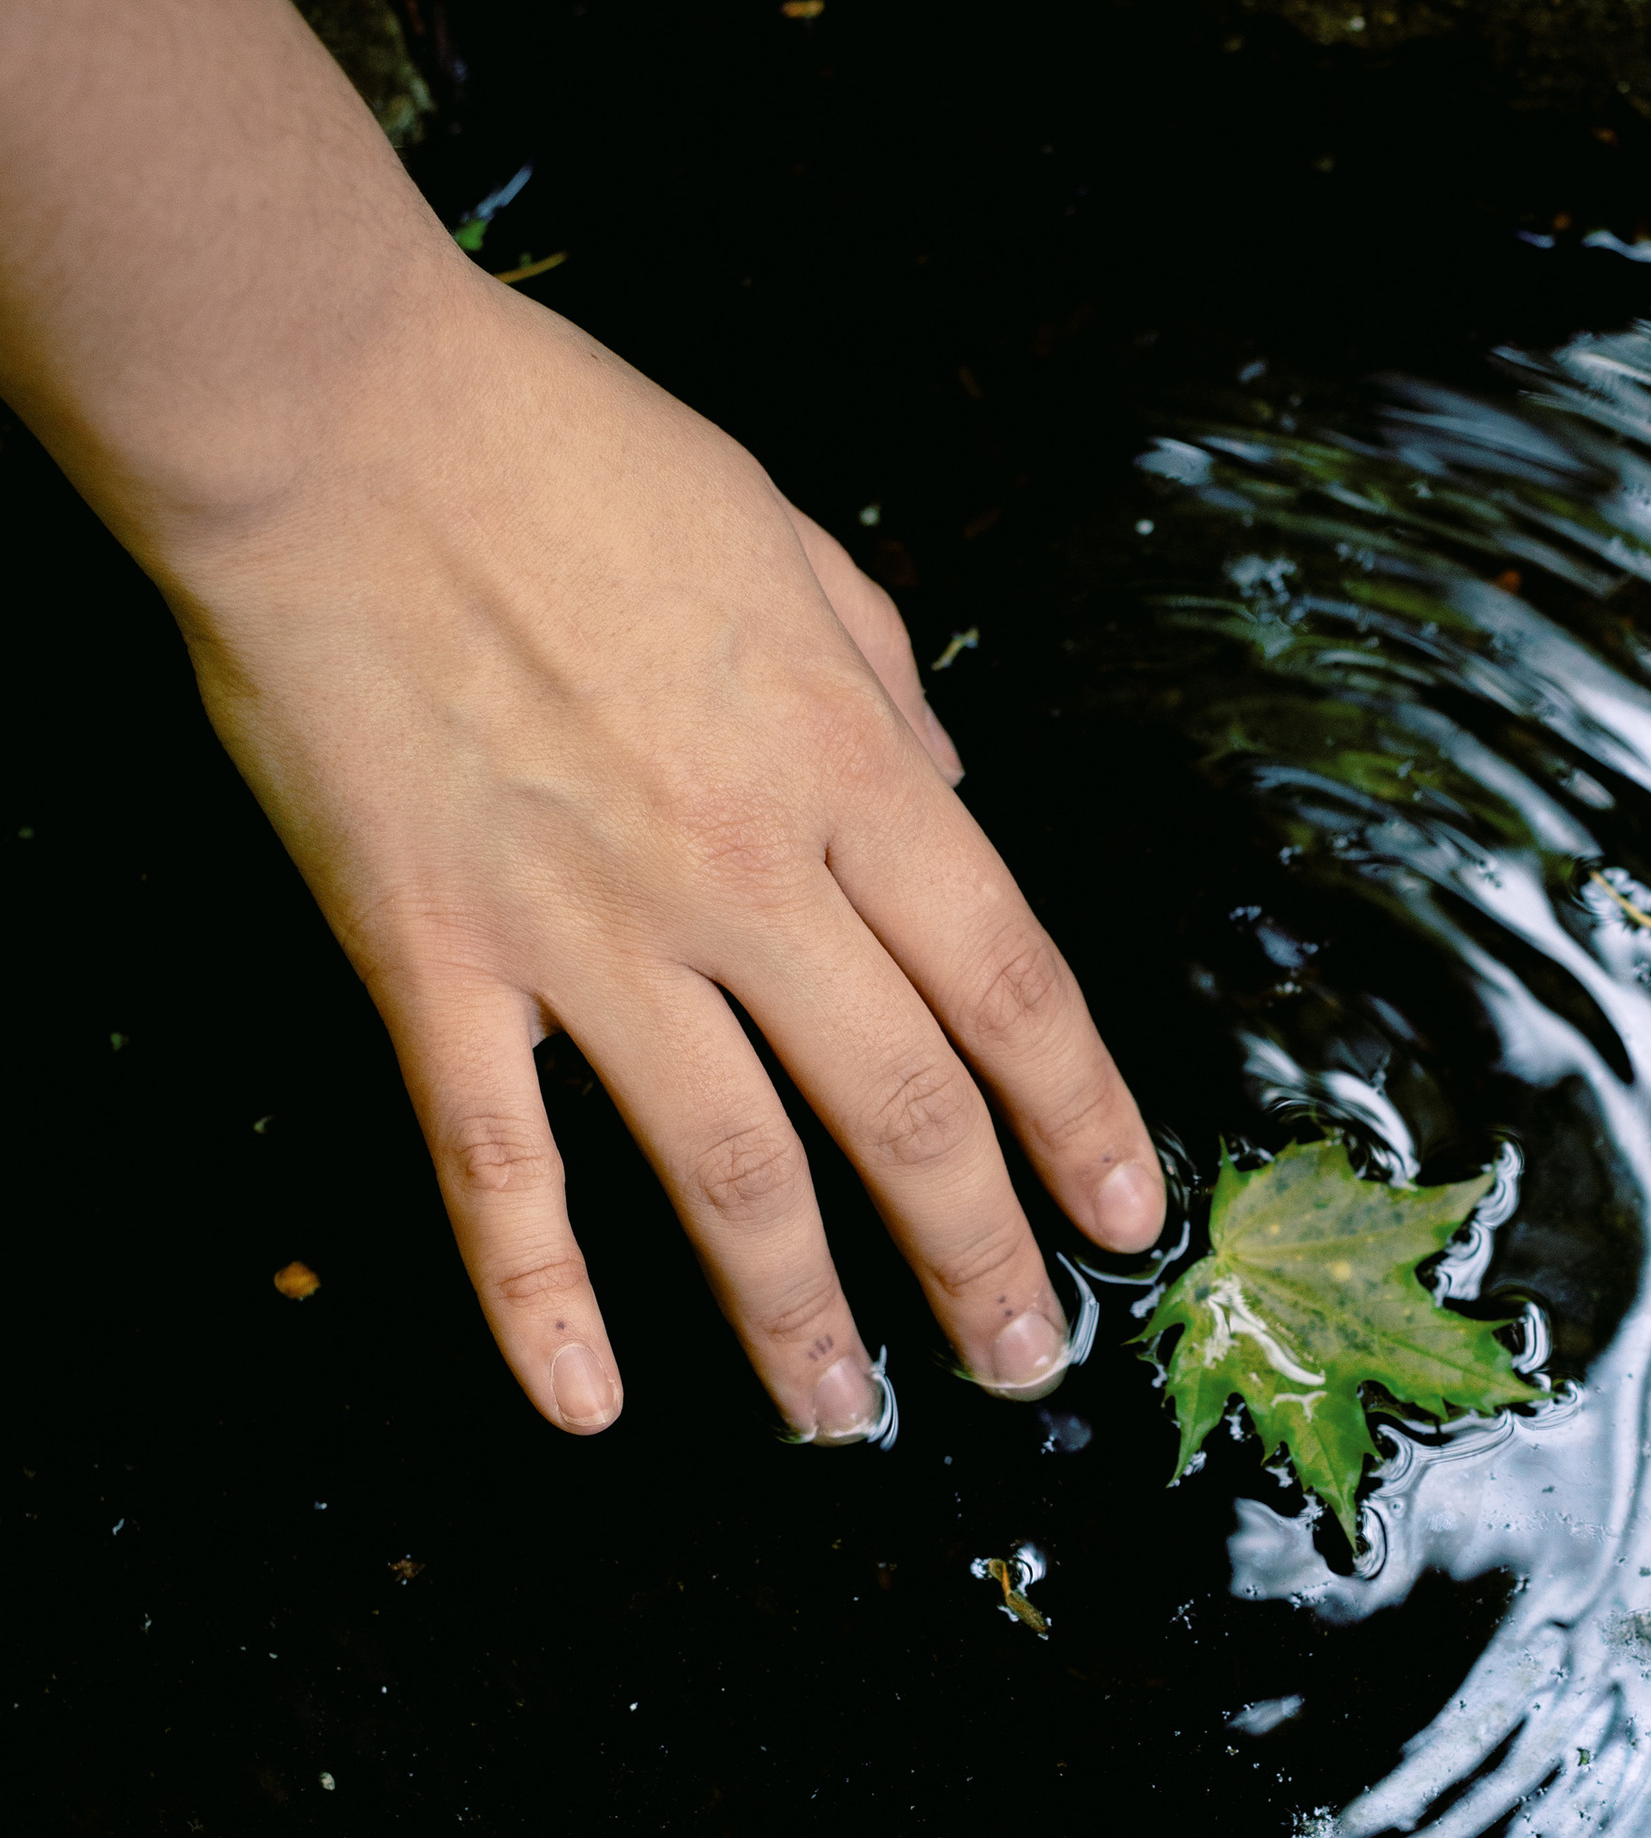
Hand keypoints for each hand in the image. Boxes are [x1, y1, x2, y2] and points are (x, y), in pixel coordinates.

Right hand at [157, 258, 1164, 1436]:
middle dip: (977, 1255)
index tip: (1126, 1216)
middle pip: (903, 1104)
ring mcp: (586, 927)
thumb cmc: (562, 449)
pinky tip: (583, 1404)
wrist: (338, 420)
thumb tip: (952, 797)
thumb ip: (884, 687)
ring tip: (841, 1417)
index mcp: (847, 761)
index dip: (1083, 1118)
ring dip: (796, 1314)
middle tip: (1019, 1362)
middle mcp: (744, 869)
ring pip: (729, 1167)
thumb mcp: (789, 542)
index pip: (1011, 982)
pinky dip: (537, 1296)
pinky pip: (499, 1162)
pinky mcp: (436, 957)